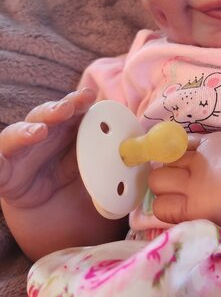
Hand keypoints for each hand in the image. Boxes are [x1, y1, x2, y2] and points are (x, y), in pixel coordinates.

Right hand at [0, 88, 95, 208]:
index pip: (70, 109)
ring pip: (17, 135)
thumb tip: (132, 148)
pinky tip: (0, 160)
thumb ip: (105, 152)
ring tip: (38, 132)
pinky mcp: (3, 171)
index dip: (78, 101)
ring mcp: (18, 150)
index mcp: (63, 126)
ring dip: (26, 132)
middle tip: (67, 109)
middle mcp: (39, 132)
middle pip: (44, 116)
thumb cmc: (69, 170)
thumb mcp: (90, 161)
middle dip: (55, 110)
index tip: (89, 96)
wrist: (47, 200)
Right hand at [148, 131, 220, 230]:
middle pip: (156, 179)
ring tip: (183, 166)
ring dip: (171, 163)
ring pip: (166, 158)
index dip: (163, 203)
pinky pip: (183, 140)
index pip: (158, 206)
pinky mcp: (207, 140)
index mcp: (192, 209)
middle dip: (161, 181)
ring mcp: (198, 159)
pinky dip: (182, 145)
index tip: (172, 201)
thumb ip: (187, 214)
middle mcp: (190, 184)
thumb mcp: (212, 220)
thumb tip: (165, 212)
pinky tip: (192, 152)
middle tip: (175, 182)